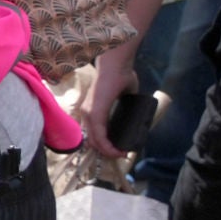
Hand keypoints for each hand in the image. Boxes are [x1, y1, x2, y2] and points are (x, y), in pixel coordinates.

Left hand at [82, 44, 138, 160]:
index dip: (105, 144)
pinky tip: (117, 151)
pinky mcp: (94, 112)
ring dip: (108, 151)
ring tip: (121, 154)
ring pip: (95, 140)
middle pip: (93, 140)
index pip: (94, 133)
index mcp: (92, 109)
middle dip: (107, 151)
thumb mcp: (124, 97)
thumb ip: (124, 106)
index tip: (119, 150)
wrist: (117, 65)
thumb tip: (133, 114)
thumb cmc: (120, 77)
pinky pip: (98, 135)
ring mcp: (89, 113)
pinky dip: (107, 146)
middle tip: (122, 154)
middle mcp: (87, 113)